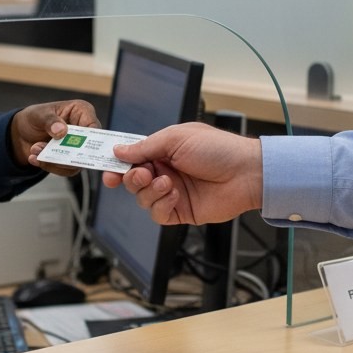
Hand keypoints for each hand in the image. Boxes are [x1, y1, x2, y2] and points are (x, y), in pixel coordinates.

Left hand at [11, 99, 100, 175]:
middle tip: (46, 150)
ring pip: (76, 162)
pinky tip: (34, 158)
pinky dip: (49, 165)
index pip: (94, 127)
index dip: (88, 138)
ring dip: (53, 159)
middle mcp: (84, 130)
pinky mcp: (70, 160)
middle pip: (87, 148)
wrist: (22, 133)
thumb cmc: (35, 117)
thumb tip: (61, 131)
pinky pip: (66, 170)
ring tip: (34, 149)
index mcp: (82, 112)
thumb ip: (50, 121)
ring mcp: (78, 147)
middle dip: (66, 152)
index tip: (73, 144)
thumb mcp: (39, 115)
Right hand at [101, 122, 262, 224]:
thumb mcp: (177, 138)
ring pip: (142, 198)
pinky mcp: (180, 211)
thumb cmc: (219, 149)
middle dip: (131, 178)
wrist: (246, 173)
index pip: (131, 158)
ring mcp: (172, 192)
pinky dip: (161, 205)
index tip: (106, 167)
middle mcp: (165, 171)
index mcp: (163, 151)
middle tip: (141, 174)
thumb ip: (145, 147)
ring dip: (149, 191)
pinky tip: (174, 195)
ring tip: (167, 183)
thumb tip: (119, 151)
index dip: (116, 163)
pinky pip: (157, 214)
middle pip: (132, 180)